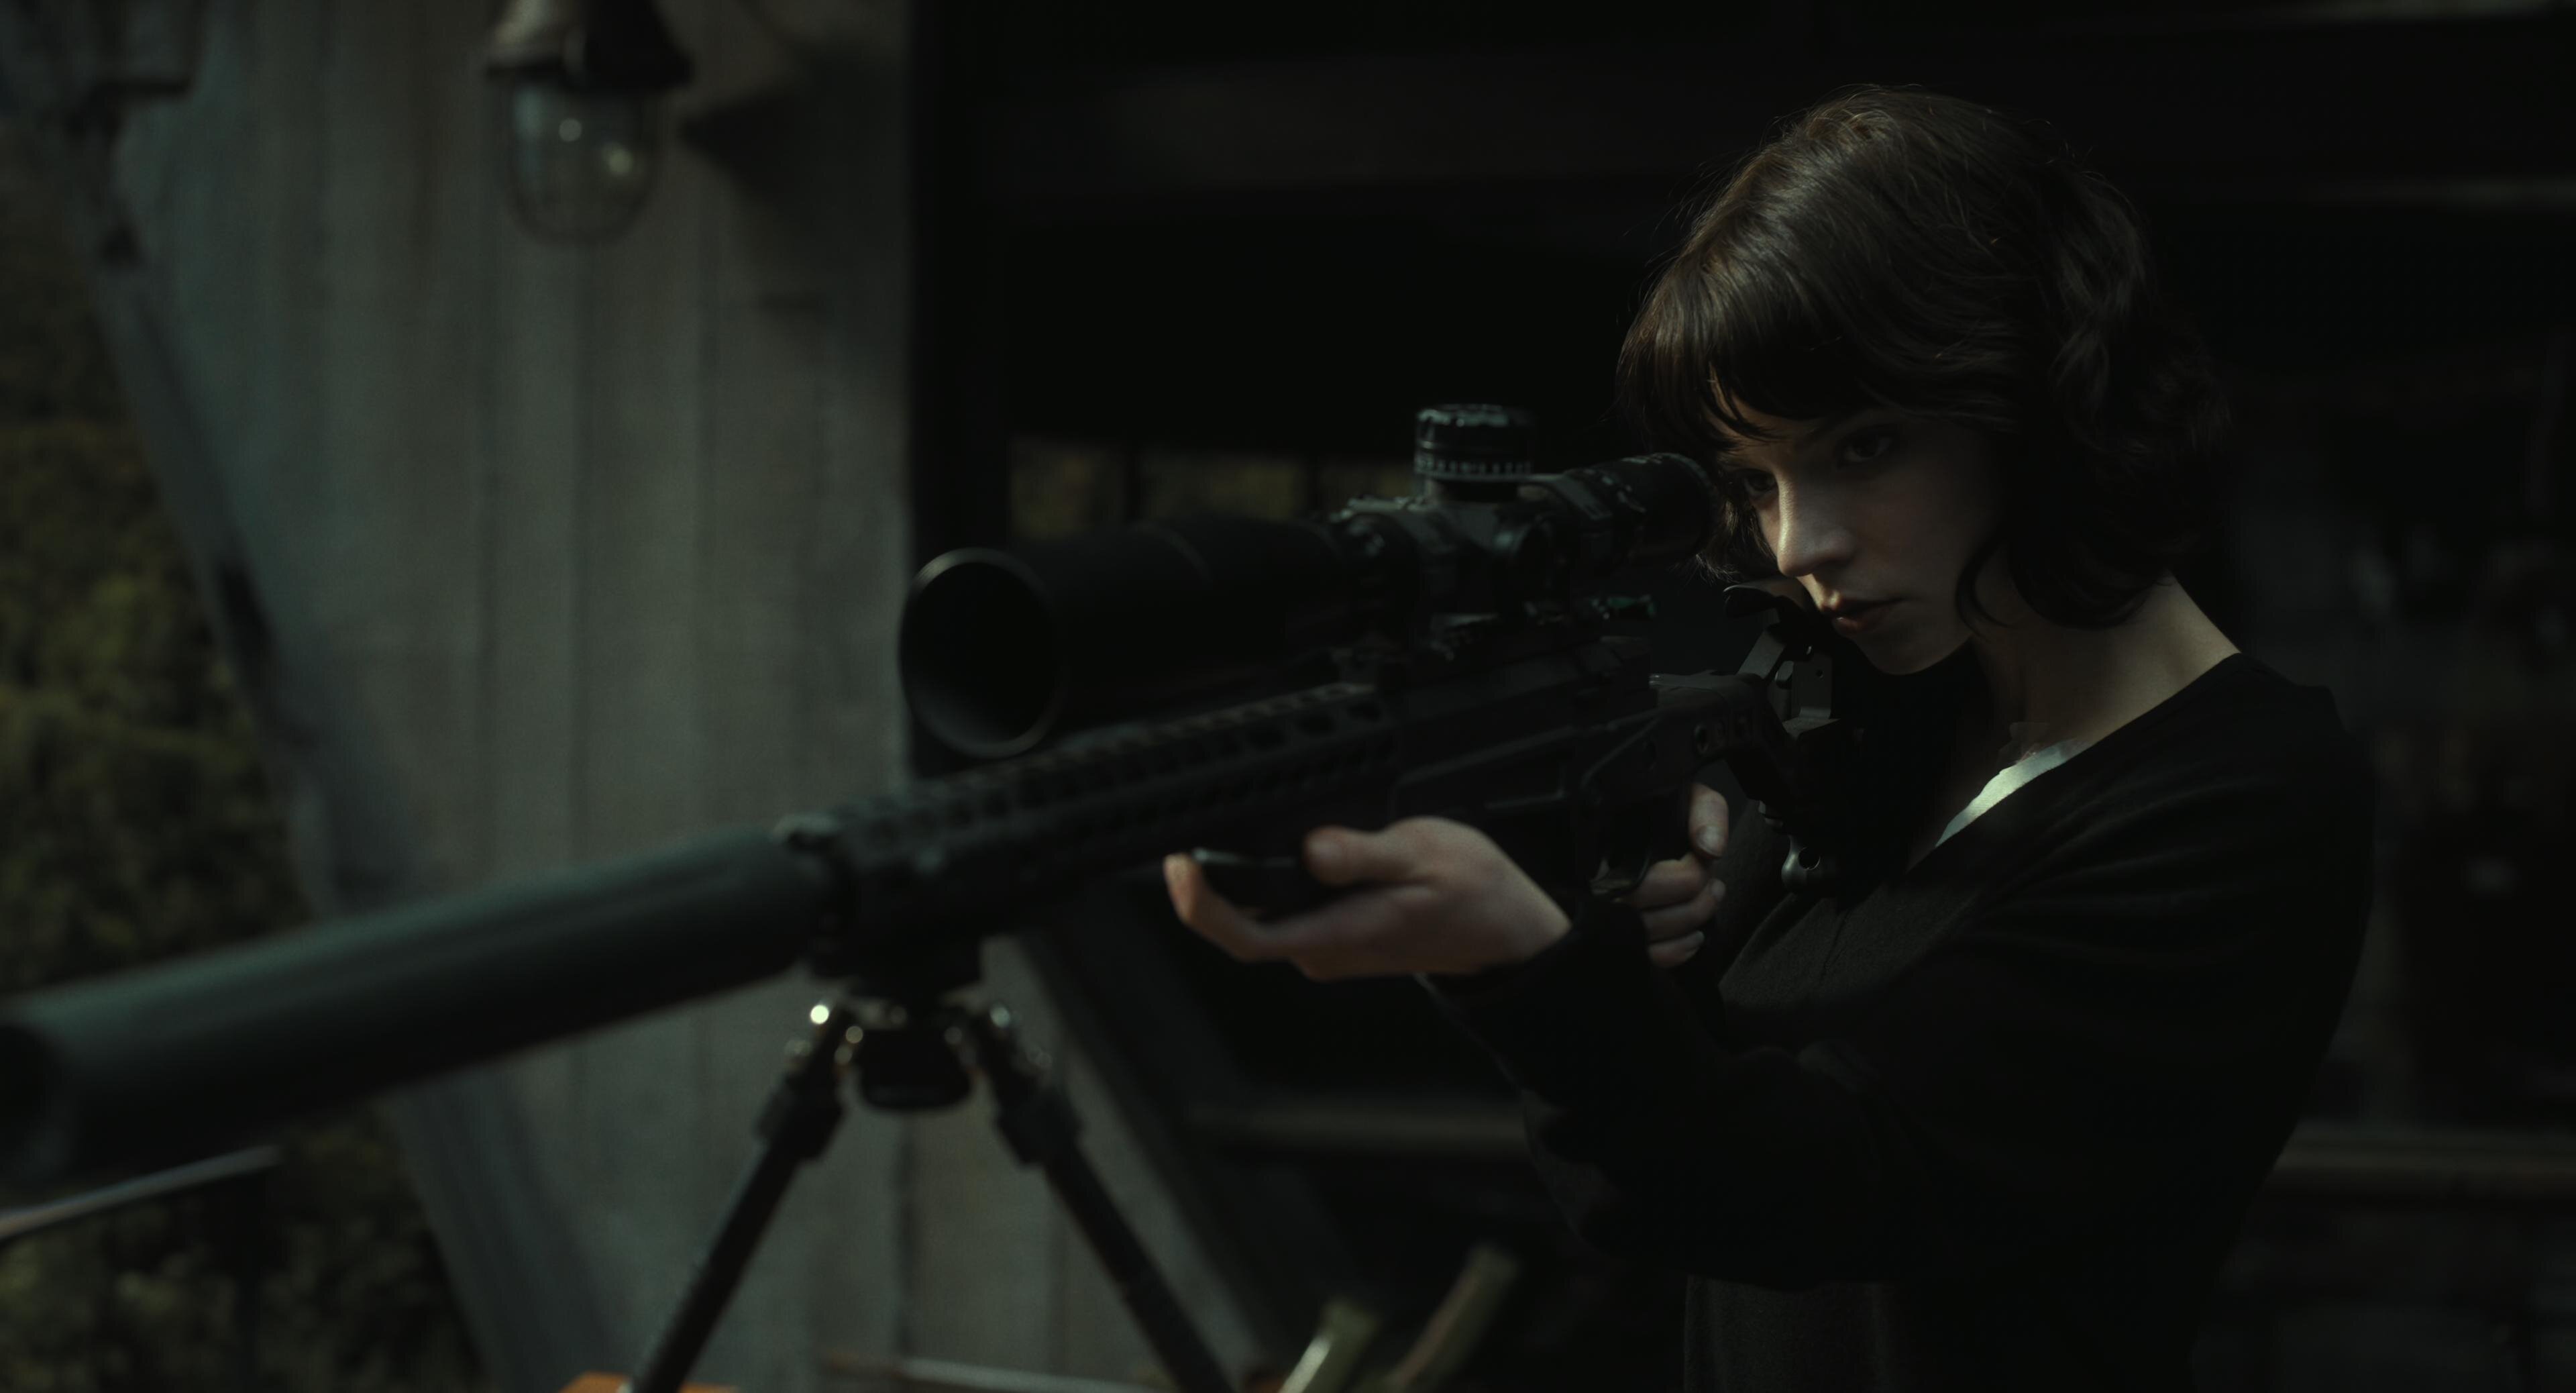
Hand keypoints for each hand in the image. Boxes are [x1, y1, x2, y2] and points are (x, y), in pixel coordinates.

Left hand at [1163, 817, 1571, 980]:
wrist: (1503, 932)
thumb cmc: (1471, 894)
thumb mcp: (1423, 854)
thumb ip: (1363, 854)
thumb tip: (1313, 848)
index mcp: (1339, 933)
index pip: (1247, 936)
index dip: (1201, 905)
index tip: (1180, 865)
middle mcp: (1322, 949)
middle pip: (1239, 927)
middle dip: (1204, 886)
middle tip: (1179, 838)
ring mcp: (1325, 946)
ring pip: (1259, 920)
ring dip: (1232, 885)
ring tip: (1210, 839)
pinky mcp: (1333, 936)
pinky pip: (1281, 915)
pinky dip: (1262, 887)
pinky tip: (1263, 854)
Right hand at [1618, 784, 1729, 968]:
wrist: (1635, 821)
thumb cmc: (1659, 811)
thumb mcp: (1685, 794)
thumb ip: (1703, 810)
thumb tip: (1710, 849)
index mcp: (1607, 852)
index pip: (1644, 882)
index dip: (1686, 877)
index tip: (1704, 859)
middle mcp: (1599, 889)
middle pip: (1647, 915)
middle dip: (1695, 901)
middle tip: (1714, 883)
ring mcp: (1606, 917)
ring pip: (1648, 938)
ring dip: (1692, 921)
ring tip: (1711, 898)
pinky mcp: (1620, 938)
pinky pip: (1647, 958)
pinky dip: (1679, 950)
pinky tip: (1694, 935)